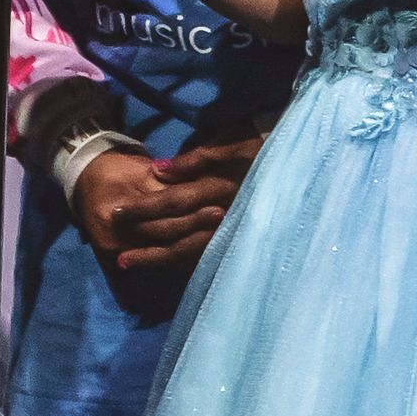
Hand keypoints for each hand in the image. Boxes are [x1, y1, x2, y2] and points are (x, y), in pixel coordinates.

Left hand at [122, 132, 264, 267]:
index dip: (146, 208)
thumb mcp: (233, 144)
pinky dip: (183, 266)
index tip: (118, 214)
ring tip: (129, 265)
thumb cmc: (261, 149)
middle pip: (179, 235)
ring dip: (159, 260)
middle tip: (119, 259)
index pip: (174, 201)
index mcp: (218, 189)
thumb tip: (160, 171)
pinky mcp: (239, 243)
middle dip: (148, 248)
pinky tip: (163, 271)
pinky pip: (207, 260)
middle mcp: (224, 216)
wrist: (298, 170)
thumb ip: (199, 157)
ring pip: (191, 252)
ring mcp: (233, 234)